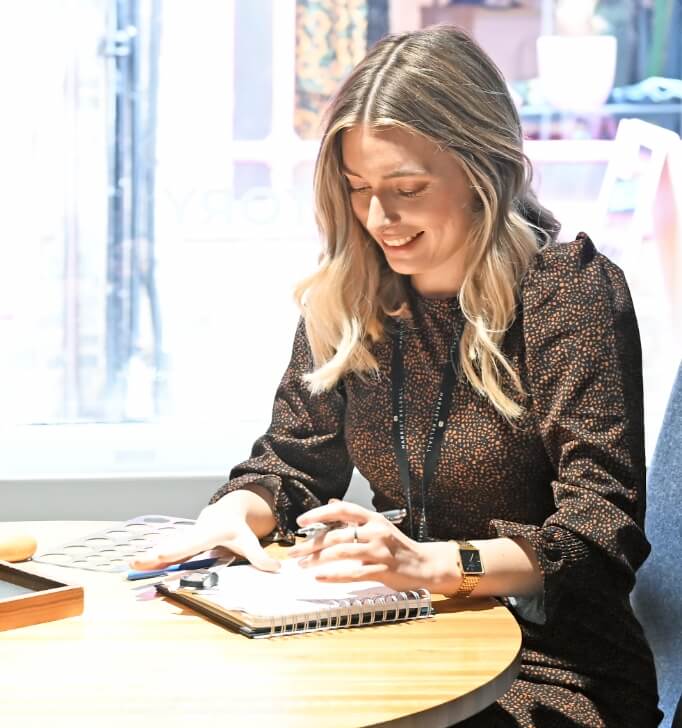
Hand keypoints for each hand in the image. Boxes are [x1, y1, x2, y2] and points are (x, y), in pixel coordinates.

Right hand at [128, 498, 279, 572]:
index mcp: (208, 533)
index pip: (192, 543)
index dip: (176, 550)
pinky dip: (151, 560)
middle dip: (155, 554)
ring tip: (131, 566)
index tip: (161, 555)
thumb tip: (276, 569)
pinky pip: (165, 553)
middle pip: (173, 546)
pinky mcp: (180, 544)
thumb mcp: (249, 540)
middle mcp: (193, 535)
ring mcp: (185, 538)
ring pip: (165, 549)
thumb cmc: (236, 528)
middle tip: (135, 562)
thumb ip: (260, 556)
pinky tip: (137, 567)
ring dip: (148, 559)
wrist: (225, 511)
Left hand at [289, 501, 460, 593]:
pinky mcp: (382, 571)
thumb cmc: (398, 546)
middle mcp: (375, 532)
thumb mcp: (378, 526)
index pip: (342, 509)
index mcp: (373, 518)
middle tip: (293, 551)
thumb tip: (331, 503)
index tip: (301, 520)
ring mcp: (379, 551)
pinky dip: (333, 576)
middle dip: (311, 543)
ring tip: (302, 565)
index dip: (319, 513)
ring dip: (317, 560)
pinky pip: (353, 573)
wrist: (425, 565)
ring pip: (341, 553)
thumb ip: (355, 518)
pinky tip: (319, 578)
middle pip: (336, 534)